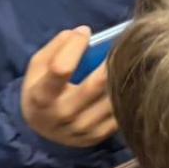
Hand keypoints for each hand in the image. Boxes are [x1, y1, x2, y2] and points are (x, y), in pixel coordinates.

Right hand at [20, 27, 117, 147]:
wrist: (42, 131)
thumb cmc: (42, 90)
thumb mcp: (38, 67)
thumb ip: (56, 47)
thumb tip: (83, 31)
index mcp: (42, 96)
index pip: (61, 68)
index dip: (75, 46)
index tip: (85, 33)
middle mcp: (62, 115)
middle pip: (96, 84)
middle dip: (111, 60)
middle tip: (122, 42)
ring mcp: (81, 128)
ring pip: (113, 98)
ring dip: (124, 76)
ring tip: (130, 59)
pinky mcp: (98, 136)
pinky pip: (121, 111)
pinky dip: (127, 93)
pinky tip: (129, 80)